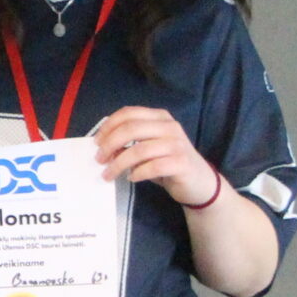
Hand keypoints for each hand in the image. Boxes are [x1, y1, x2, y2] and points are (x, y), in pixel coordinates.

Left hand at [92, 105, 219, 204]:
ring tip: (109, 174)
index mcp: (160, 117)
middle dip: (110, 145)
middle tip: (99, 160)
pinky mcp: (182, 163)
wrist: (200, 183)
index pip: (129, 113)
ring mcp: (177, 144)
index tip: (96, 142)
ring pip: (139, 150)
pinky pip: (153, 167)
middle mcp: (170, 127)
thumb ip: (130, 143)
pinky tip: (132, 178)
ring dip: (119, 163)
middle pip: (131, 129)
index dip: (109, 126)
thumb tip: (104, 148)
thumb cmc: (169, 163)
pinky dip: (138, 173)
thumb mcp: (149, 148)